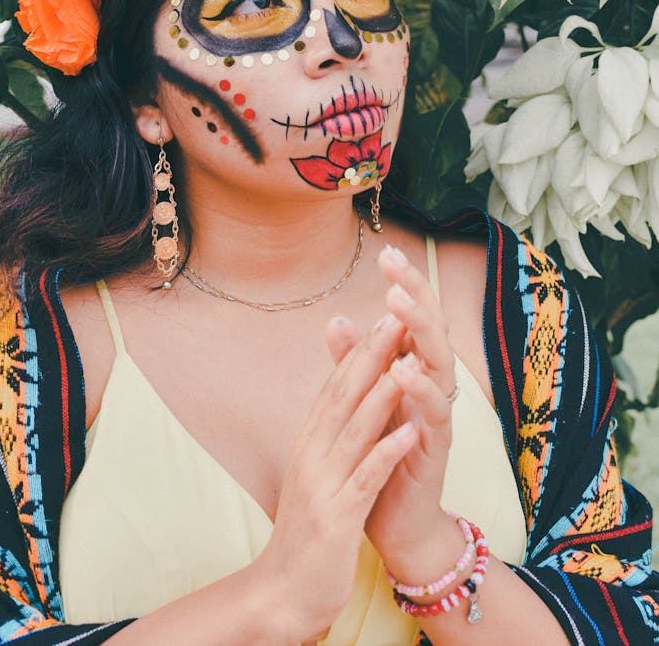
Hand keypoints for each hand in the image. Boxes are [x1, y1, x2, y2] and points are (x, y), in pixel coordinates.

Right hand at [252, 311, 417, 643]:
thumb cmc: (306, 533)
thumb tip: (343, 397)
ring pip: (354, 429)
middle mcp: (311, 455)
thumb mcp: (317, 474)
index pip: (336, 388)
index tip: (385, 316)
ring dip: (381, 391)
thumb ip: (331, 435)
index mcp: (309, 443)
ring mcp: (322, 486)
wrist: (281, 594)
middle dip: (371, 355)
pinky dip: (388, 451)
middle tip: (395, 314)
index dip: (361, 352)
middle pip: (343, 396)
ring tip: (406, 357)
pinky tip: (411, 429)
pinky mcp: (336, 519)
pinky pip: (366, 479)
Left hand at [325, 244, 458, 582]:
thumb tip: (337, 319)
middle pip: (432, 329)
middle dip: (416, 294)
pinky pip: (436, 413)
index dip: (404, 285)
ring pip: (439, 363)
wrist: (394, 523)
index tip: (385, 252)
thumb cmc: (381, 457)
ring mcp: (437, 415)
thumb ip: (354, 364)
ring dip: (419, 331)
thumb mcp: (362, 403)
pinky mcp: (437, 448)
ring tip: (398, 302)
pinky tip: (405, 370)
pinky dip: (421, 390)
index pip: (412, 319)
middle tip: (394, 265)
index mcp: (413, 370)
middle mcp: (431, 386)